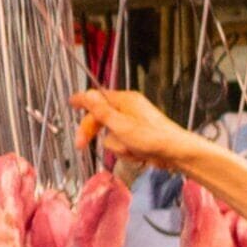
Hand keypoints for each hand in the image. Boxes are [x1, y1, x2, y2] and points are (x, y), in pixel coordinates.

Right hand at [73, 87, 202, 172]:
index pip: (97, 98)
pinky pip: (121, 142)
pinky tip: (136, 153)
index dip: (82, 102)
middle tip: (81, 145)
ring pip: (110, 135)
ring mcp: (133, 123)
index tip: (70, 103)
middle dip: (93, 133)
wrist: (176, 153)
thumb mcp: (120, 125)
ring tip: (130, 149)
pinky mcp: (138, 136)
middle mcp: (128, 109)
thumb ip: (101, 110)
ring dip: (116, 145)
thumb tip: (86, 94)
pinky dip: (125, 150)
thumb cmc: (151, 138)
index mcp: (125, 100)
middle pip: (101, 118)